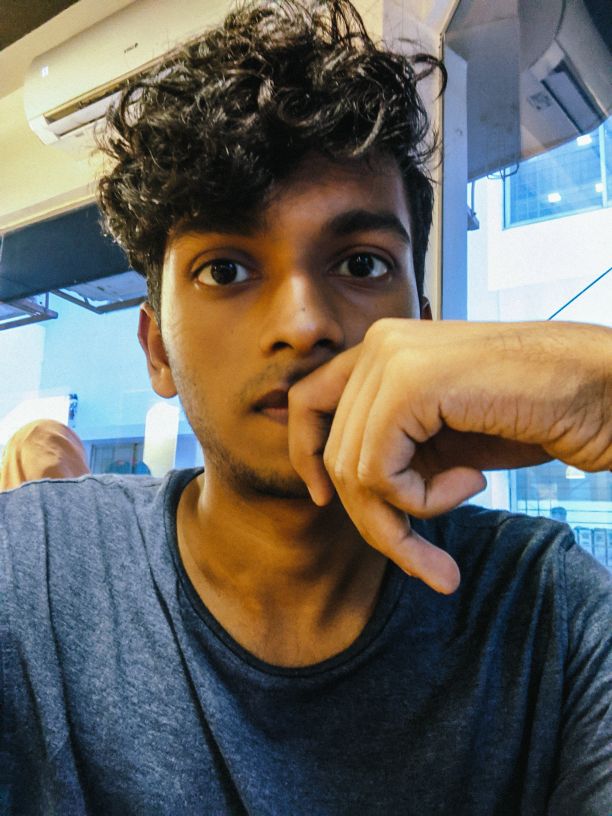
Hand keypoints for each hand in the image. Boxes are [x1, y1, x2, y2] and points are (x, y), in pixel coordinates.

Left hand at [288, 319, 611, 593]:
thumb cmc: (529, 414)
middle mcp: (379, 344)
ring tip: (463, 498)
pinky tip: (473, 481)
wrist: (596, 392)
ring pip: (353, 472)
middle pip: (335, 453)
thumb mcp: (442, 438)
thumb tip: (335, 490)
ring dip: (406, 516)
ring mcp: (392, 358)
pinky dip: (422, 501)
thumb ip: (390, 448)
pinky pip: (379, 473)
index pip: (310, 402)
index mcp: (383, 348)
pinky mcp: (410, 384)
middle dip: (376, 519)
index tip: (325, 501)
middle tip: (424, 559)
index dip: (306, 456)